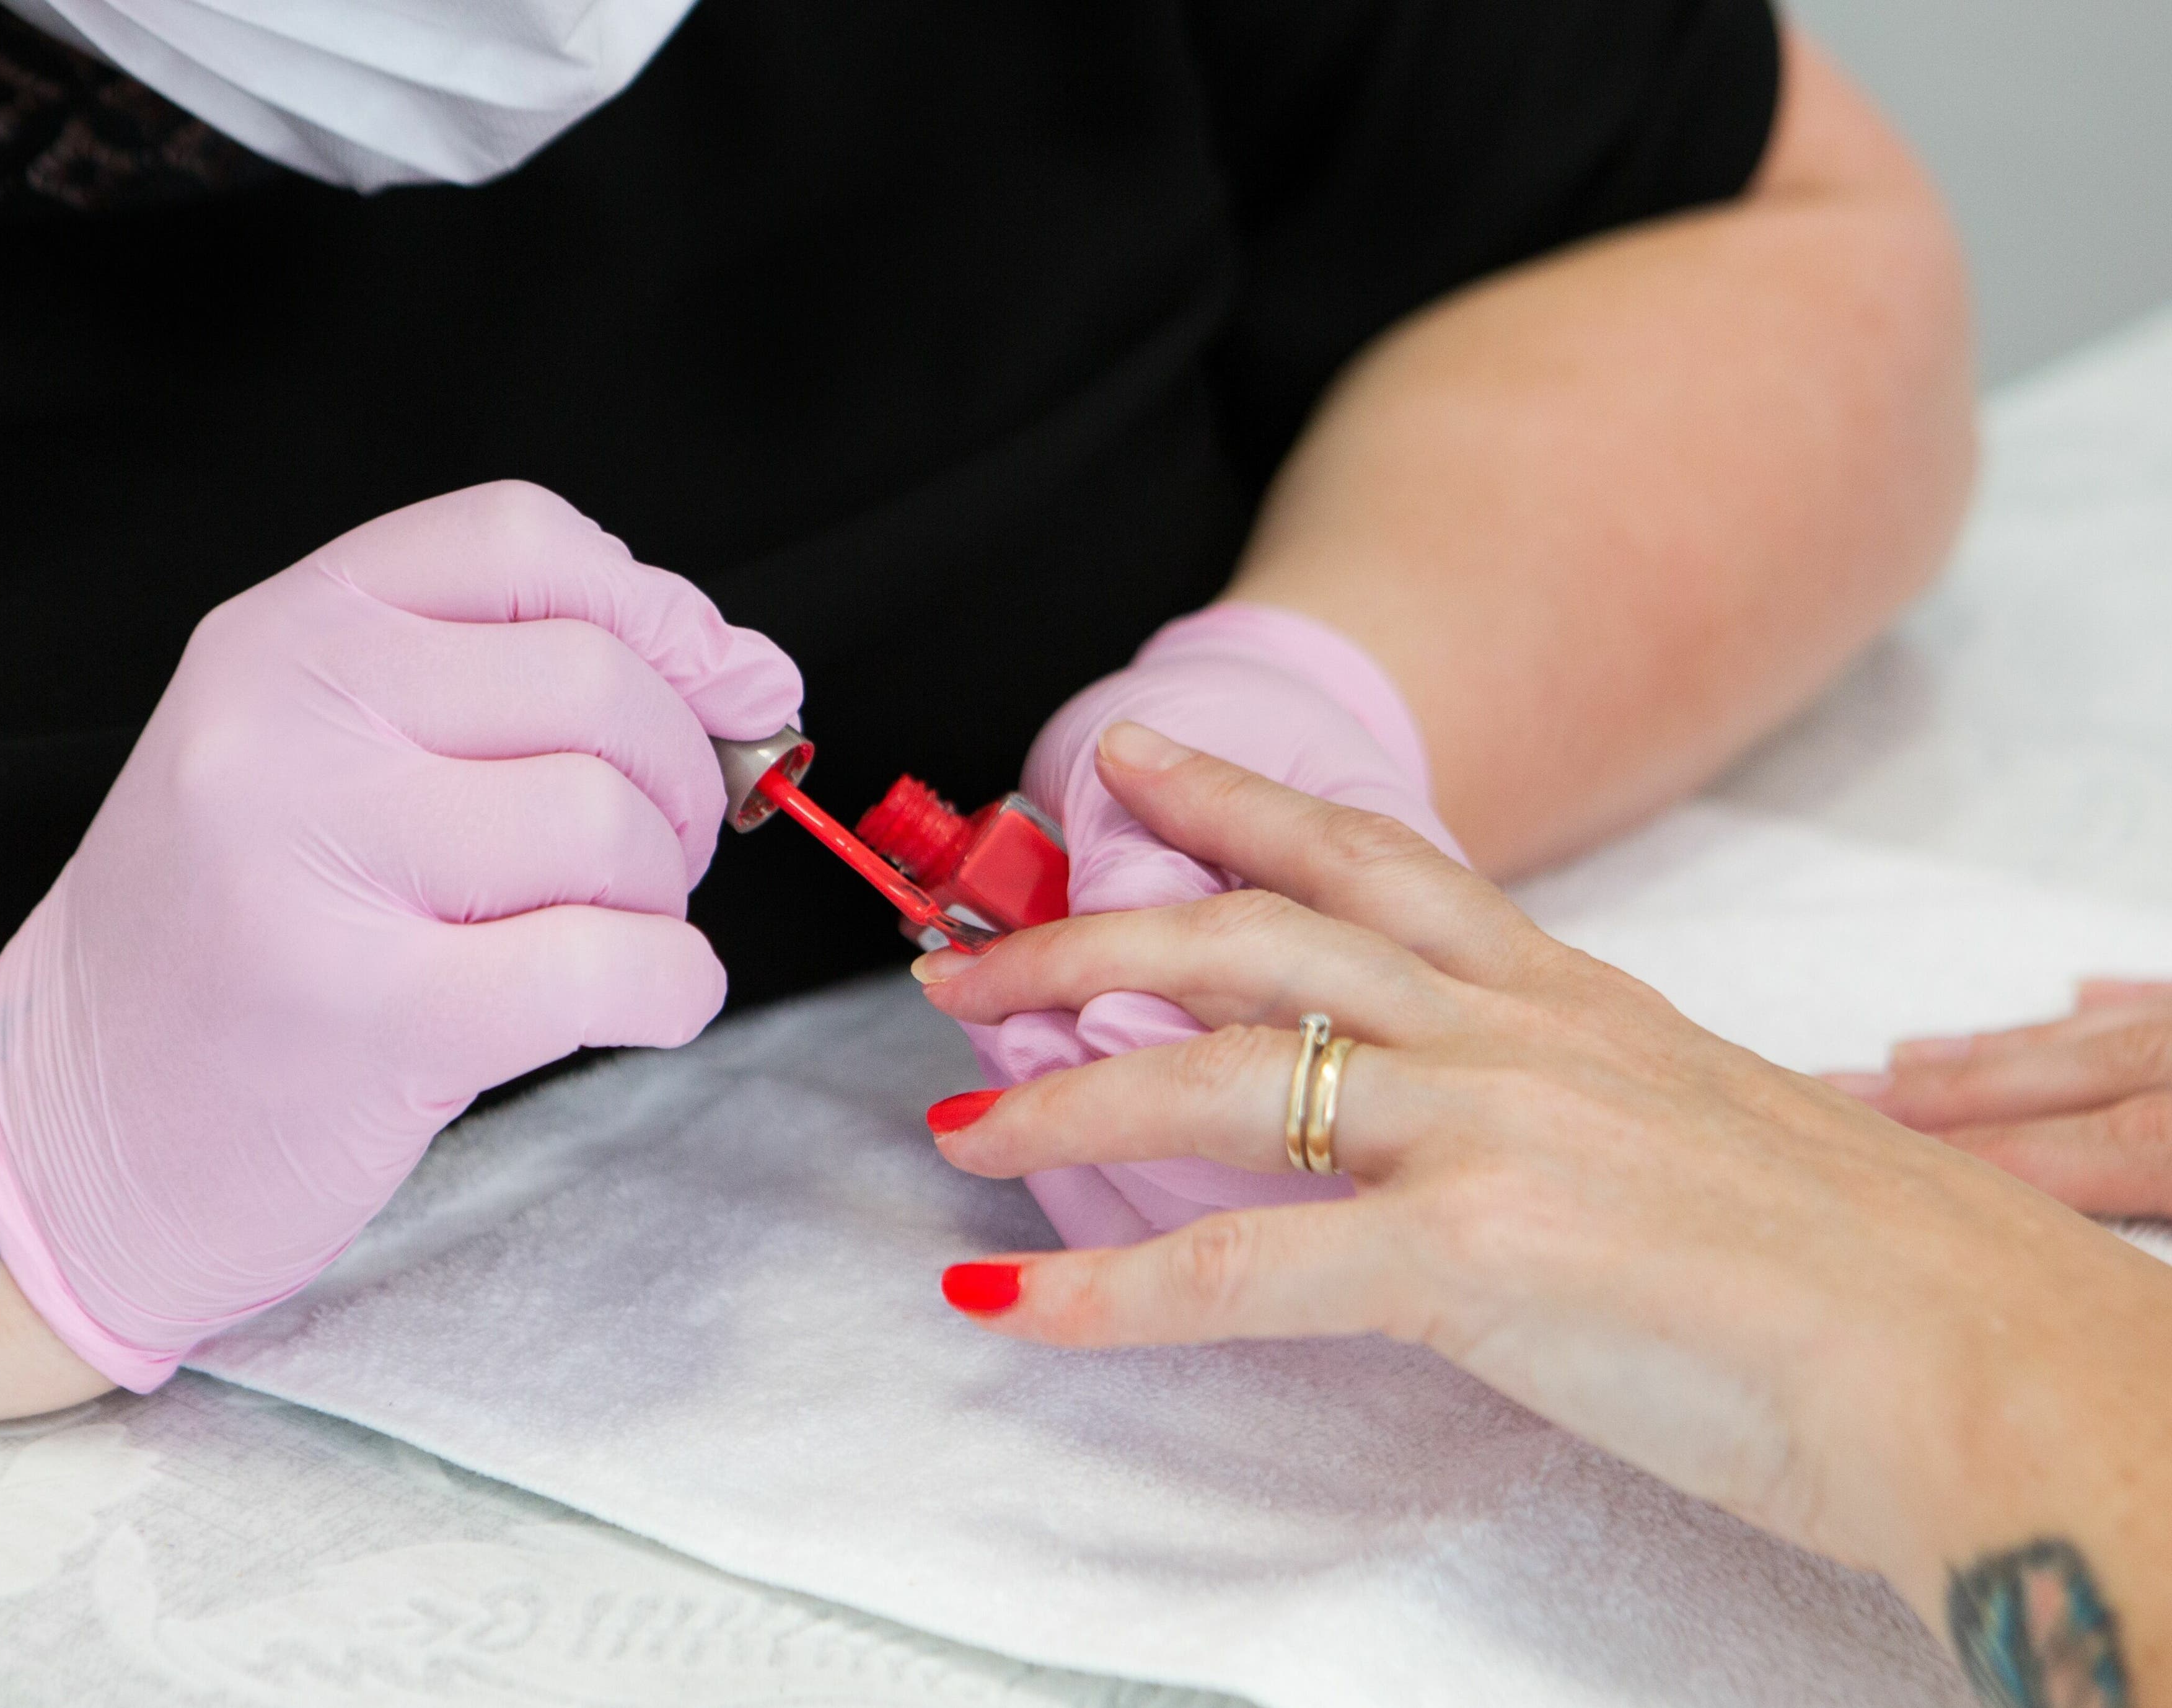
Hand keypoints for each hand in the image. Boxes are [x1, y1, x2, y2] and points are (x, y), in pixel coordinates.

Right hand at [0, 482, 800, 1390]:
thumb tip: (749, 672)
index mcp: (281, 638)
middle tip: (656, 853)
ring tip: (611, 930)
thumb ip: (514, 687)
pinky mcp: (375, 1019)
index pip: (521, 538)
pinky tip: (645, 1002)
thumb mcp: (325, 758)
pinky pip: (612, 966)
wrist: (68, 1137)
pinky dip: (675, 987)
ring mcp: (316, 870)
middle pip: (595, 681)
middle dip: (682, 774)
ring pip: (607, 819)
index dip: (660, 608)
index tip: (721, 685)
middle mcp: (285, 728)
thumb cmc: (235, 942)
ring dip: (664, 890)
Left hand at [918, 724, 2171, 1629]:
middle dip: (1090, 944)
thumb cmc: (1862, 1269)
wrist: (1983, 1362)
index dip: (1233, 802)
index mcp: (1569, 997)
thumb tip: (1470, 1138)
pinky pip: (1243, 1269)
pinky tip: (1011, 1303)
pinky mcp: (1484, 1255)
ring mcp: (1496, 1130)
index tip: (1131, 766)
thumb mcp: (1690, 1131)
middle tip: (971, 964)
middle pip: (1255, 941)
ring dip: (1062, 1098)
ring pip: (1220, 1077)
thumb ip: (1562, 1107)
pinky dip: (1109, 1291)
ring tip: (955, 1125)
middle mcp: (1518, 1032)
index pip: (1368, 859)